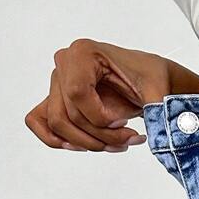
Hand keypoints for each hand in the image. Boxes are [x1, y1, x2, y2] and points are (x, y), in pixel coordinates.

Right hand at [25, 39, 198, 151]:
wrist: (149, 79)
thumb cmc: (151, 79)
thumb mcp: (158, 94)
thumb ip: (157, 112)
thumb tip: (158, 139)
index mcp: (84, 52)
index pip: (78, 95)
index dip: (101, 119)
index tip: (126, 122)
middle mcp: (64, 62)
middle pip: (68, 114)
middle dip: (100, 136)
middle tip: (129, 139)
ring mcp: (57, 81)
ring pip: (58, 124)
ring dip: (88, 143)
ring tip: (118, 142)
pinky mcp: (55, 98)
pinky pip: (39, 121)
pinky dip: (57, 140)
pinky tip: (83, 146)